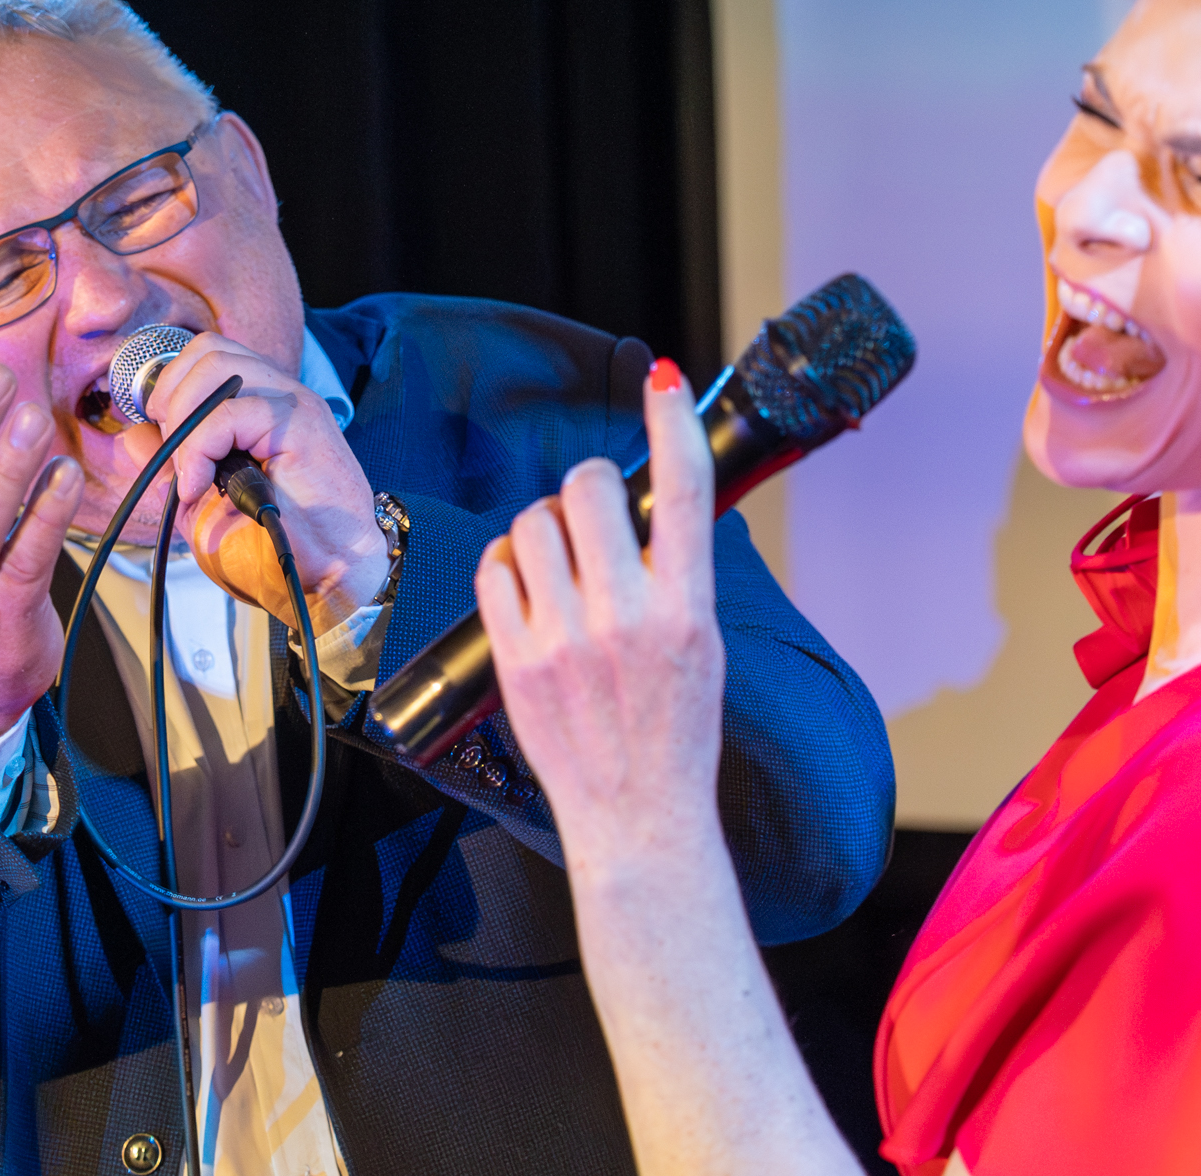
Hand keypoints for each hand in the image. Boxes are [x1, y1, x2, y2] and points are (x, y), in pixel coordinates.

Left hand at [137, 334, 387, 633]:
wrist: (325, 581)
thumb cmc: (272, 547)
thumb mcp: (200, 502)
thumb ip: (170, 463)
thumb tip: (134, 434)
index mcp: (261, 404)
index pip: (206, 355)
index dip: (170, 386)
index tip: (159, 436)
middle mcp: (280, 394)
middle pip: (207, 349)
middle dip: (169, 397)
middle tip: (172, 454)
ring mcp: (294, 404)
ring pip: (217, 367)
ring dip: (183, 419)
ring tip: (188, 470)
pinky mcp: (302, 425)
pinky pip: (231, 412)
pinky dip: (200, 448)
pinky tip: (201, 485)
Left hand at [476, 359, 724, 867]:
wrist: (639, 822)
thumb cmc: (677, 736)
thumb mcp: (705, 646)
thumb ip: (680, 575)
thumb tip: (657, 506)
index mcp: (688, 609)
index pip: (684, 490)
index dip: (671, 421)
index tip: (661, 379)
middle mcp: (627, 618)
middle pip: (589, 489)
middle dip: (589, 485)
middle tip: (595, 510)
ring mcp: (565, 640)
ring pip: (534, 522)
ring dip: (545, 524)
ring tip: (560, 559)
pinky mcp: (516, 662)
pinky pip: (495, 569)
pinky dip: (508, 564)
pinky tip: (527, 588)